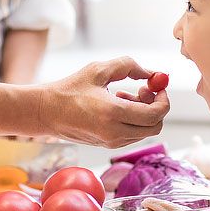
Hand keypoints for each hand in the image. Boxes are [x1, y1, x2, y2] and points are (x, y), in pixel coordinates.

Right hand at [36, 57, 167, 147]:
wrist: (46, 112)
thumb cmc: (69, 89)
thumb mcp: (98, 69)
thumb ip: (128, 66)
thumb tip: (151, 73)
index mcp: (113, 114)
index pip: (156, 114)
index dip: (163, 99)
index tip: (158, 85)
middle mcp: (115, 133)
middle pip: (155, 126)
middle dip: (156, 106)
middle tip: (144, 89)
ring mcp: (111, 142)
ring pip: (144, 131)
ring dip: (143, 112)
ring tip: (124, 94)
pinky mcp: (107, 145)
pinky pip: (132, 134)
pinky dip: (133, 120)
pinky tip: (117, 104)